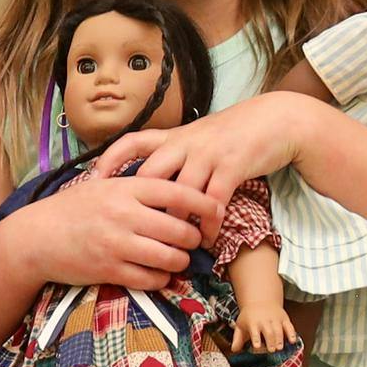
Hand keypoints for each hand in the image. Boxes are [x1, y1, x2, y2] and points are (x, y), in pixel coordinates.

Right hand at [0, 173, 219, 292]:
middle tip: (193, 241)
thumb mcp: (103, 185)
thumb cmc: (72, 209)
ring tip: (178, 259)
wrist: (36, 237)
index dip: (204, 203)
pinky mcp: (109, 270)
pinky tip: (158, 273)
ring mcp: (116, 244)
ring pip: (169, 257)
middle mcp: (123, 215)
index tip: (217, 210)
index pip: (178, 192)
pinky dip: (161, 279)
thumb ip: (137, 186)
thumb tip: (177, 192)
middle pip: (179, 229)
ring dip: (180, 261)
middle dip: (193, 239)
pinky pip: (150, 279)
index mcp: (125, 188)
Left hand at [92, 93, 313, 222]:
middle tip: (131, 232)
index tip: (93, 180)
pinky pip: (213, 201)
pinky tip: (205, 239)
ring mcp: (208, 153)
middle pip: (149, 175)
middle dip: (139, 205)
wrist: (274, 120)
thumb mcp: (196, 138)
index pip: (131, 142)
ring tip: (171, 246)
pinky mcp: (231, 165)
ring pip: (180, 192)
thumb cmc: (232, 133)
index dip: (109, 159)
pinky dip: (207, 224)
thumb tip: (147, 182)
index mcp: (173, 136)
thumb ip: (173, 156)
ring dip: (175, 223)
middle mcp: (185, 142)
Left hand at [231, 302, 298, 353]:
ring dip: (280, 339)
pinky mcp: (284, 319)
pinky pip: (289, 326)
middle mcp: (264, 321)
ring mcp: (275, 319)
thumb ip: (237, 339)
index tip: (257, 346)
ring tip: (279, 348)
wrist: (260, 301)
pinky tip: (292, 341)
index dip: (256, 339)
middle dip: (270, 341)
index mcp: (253, 323)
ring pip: (279, 330)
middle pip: (268, 332)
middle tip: (271, 350)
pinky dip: (292, 333)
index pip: (254, 332)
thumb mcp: (240, 325)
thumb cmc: (249, 316)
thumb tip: (233, 350)